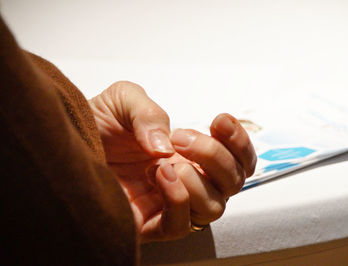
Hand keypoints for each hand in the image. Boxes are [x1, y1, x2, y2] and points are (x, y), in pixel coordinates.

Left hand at [89, 81, 256, 241]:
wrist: (65, 141)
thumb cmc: (97, 123)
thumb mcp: (124, 101)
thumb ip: (149, 114)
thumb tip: (165, 149)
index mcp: (192, 153)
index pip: (238, 159)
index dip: (240, 142)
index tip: (219, 120)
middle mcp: (188, 178)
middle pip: (234, 183)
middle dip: (216, 157)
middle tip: (183, 138)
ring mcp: (170, 202)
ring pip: (214, 207)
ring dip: (198, 180)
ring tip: (165, 162)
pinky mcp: (149, 223)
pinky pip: (181, 225)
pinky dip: (178, 200)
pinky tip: (160, 176)